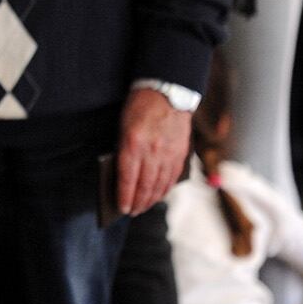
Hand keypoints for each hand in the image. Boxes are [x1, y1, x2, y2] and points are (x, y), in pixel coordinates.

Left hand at [117, 87, 190, 215]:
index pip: (127, 178)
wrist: (167, 92)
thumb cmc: (139, 106)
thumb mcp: (123, 125)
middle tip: (132, 212)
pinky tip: (160, 194)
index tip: (121, 208)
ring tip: (144, 207)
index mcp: (133, 143)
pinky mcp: (181, 152)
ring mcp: (169, 153)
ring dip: (151, 199)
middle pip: (145, 185)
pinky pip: (173, 177)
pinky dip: (166, 188)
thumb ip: (123, 150)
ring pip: (160, 184)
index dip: (124, 196)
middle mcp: (152, 151)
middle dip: (138, 202)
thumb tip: (122, 176)